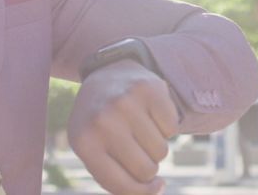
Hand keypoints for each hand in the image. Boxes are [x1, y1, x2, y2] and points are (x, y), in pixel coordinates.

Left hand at [68, 59, 179, 194]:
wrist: (106, 73)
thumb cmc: (101, 124)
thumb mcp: (95, 151)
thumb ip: (119, 179)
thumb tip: (158, 189)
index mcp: (84, 143)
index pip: (121, 185)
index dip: (142, 192)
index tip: (152, 186)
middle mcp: (102, 121)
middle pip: (146, 170)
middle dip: (148, 166)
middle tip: (137, 147)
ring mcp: (125, 102)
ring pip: (162, 152)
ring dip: (156, 146)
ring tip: (140, 128)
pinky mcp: (149, 89)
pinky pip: (173, 128)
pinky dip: (166, 127)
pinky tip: (150, 113)